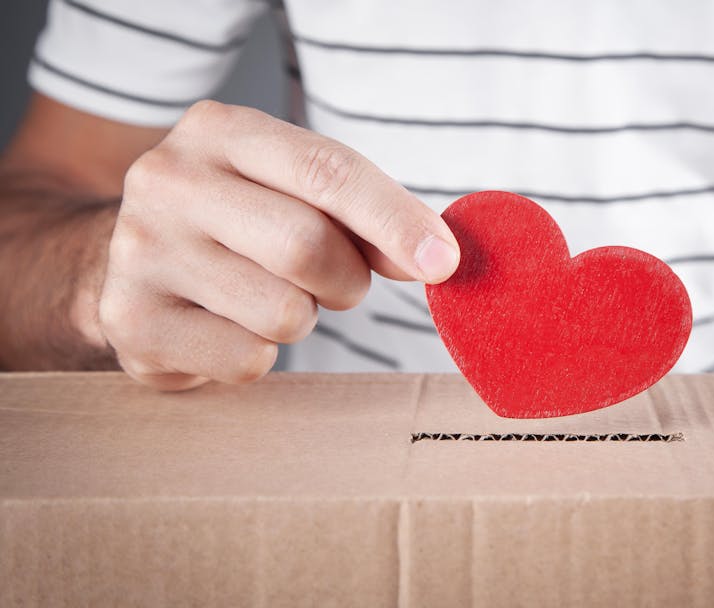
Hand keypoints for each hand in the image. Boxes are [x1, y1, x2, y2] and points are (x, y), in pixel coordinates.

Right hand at [98, 101, 459, 389]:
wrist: (127, 259)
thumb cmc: (241, 220)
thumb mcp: (295, 189)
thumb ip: (365, 213)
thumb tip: (437, 256)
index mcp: (219, 130)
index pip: (326, 170)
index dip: (395, 220)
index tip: (444, 260)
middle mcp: (168, 181)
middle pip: (307, 246)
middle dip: (347, 278)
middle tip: (338, 282)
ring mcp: (140, 252)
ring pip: (283, 313)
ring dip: (303, 316)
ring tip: (268, 294)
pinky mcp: (132, 323)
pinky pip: (248, 359)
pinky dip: (261, 353)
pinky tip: (229, 325)